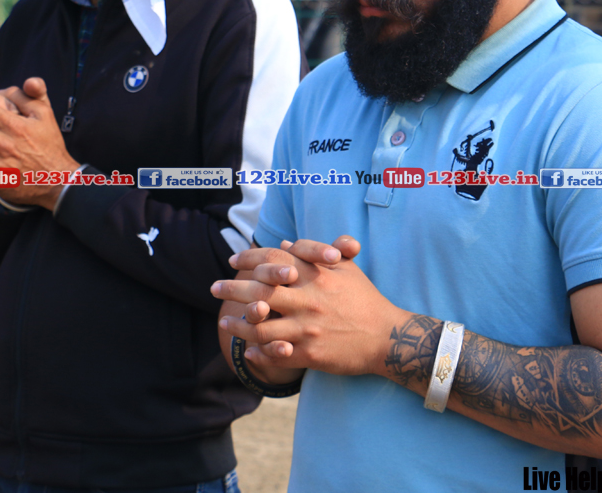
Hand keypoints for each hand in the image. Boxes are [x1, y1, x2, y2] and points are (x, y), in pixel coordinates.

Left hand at [212, 236, 404, 376]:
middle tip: (213, 288)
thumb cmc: (365, 299)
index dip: (250, 258)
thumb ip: (315, 254)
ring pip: (262, 327)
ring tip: (225, 322)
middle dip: (232, 289)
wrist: (388, 337)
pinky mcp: (311, 354)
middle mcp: (309, 300)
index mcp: (317, 276)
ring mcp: (308, 329)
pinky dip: (258, 353)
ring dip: (239, 324)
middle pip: (260, 292)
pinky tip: (248, 350)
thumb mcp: (345, 270)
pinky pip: (276, 355)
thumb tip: (284, 245)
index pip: (274, 261)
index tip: (233, 260)